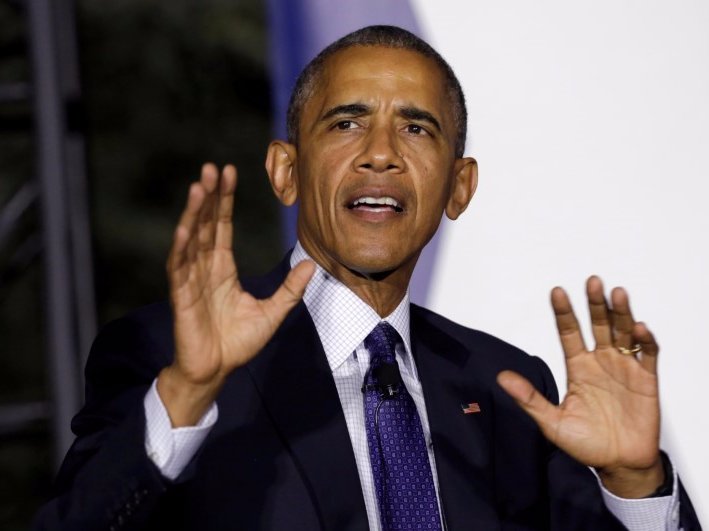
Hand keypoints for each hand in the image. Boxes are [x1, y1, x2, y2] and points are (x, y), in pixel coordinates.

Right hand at [158, 163, 314, 425]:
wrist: (217, 371)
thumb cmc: (238, 343)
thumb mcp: (273, 313)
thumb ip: (290, 289)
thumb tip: (312, 266)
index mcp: (222, 269)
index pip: (222, 227)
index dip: (225, 201)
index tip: (229, 173)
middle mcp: (205, 269)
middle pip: (206, 225)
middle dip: (209, 196)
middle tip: (212, 167)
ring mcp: (191, 281)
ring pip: (191, 239)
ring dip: (194, 213)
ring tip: (199, 186)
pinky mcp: (182, 297)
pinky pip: (179, 268)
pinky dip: (182, 247)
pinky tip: (186, 227)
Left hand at [497, 276, 663, 497]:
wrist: (618, 464)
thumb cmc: (586, 443)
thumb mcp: (552, 422)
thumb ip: (529, 399)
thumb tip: (501, 378)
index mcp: (577, 367)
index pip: (568, 332)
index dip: (564, 312)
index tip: (557, 291)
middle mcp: (600, 361)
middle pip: (598, 325)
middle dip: (595, 304)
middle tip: (592, 282)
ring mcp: (624, 368)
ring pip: (622, 333)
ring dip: (621, 313)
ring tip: (616, 294)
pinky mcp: (646, 380)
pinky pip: (647, 355)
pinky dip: (645, 341)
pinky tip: (639, 329)